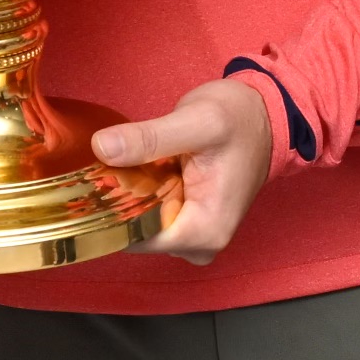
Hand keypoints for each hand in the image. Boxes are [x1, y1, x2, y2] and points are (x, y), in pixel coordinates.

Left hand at [88, 74, 281, 262]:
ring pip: (142, 226)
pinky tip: (136, 170)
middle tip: (106, 166)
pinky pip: (152, 216)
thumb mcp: (197, 120)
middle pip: (137, 236)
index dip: (109, 212)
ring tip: (123, 163)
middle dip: (117, 204)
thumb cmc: (239, 119)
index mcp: (205, 231)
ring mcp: (196, 236)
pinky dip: (139, 195)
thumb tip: (101, 147)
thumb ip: (150, 137)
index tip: (93, 181)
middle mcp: (201, 244)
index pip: (137, 240)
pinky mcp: (190, 222)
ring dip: (127, 198)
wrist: (266, 115)